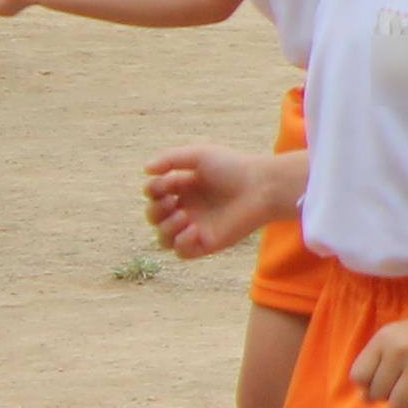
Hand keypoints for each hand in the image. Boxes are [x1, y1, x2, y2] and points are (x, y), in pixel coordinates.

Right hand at [144, 141, 275, 256]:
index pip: (154, 194)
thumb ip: (170, 159)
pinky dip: (181, 243)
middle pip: (154, 217)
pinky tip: (194, 229)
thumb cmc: (234, 168)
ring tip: (184, 216)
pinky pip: (182, 252)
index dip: (152, 191)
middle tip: (172, 203)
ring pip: (163, 239)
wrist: (262, 187)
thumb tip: (145, 169)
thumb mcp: (200, 155)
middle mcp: (189, 208)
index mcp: (185, 187)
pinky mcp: (207, 243)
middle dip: (155, 211)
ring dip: (165, 228)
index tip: (166, 184)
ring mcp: (197, 227)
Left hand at [352, 297, 407, 407]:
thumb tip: (365, 399)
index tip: (386, 381)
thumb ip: (379, 363)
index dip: (370, 384)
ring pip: (399, 405)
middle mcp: (398, 352)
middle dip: (391, 395)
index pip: (359, 376)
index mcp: (384, 339)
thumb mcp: (400, 337)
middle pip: (378, 394)